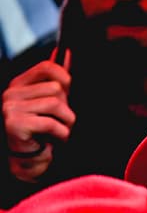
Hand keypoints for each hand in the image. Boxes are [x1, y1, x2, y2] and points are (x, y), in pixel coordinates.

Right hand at [4, 53, 74, 181]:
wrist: (28, 160)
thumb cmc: (41, 131)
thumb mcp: (49, 101)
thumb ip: (56, 79)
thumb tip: (66, 53)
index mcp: (19, 85)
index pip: (46, 67)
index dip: (65, 77)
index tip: (69, 90)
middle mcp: (11, 93)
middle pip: (56, 89)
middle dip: (67, 107)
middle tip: (61, 121)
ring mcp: (10, 108)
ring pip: (56, 104)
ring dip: (67, 121)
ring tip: (60, 131)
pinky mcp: (15, 124)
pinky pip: (51, 122)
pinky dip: (61, 133)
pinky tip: (57, 138)